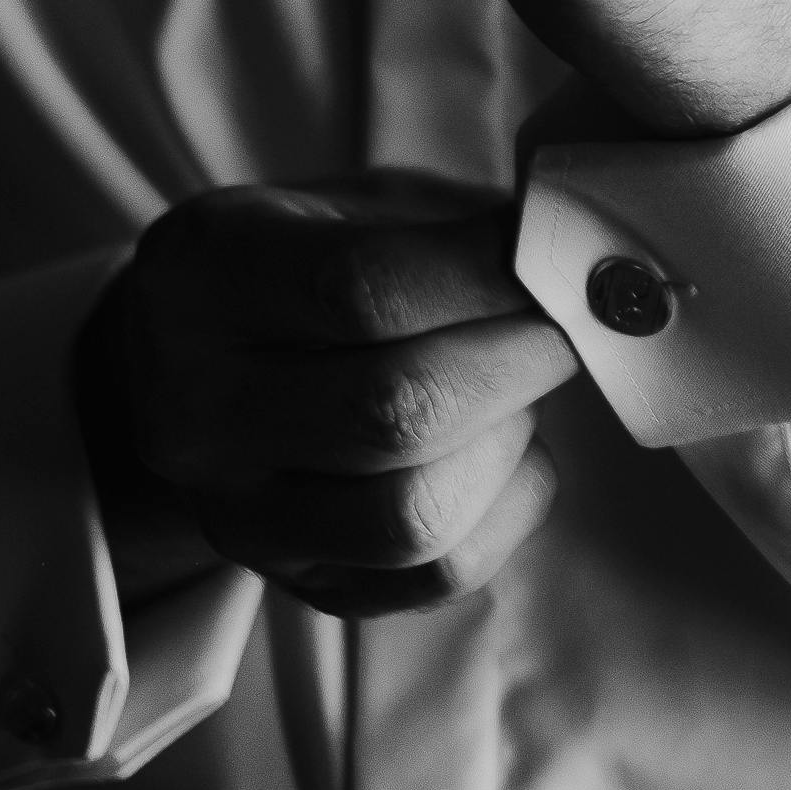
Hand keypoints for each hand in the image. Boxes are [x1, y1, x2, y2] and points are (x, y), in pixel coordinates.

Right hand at [81, 174, 578, 619]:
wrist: (211, 369)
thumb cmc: (316, 267)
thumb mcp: (361, 204)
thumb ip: (460, 223)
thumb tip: (592, 255)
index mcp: (204, 276)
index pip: (365, 290)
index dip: (492, 277)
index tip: (557, 261)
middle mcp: (198, 410)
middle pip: (397, 410)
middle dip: (521, 358)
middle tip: (565, 323)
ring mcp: (240, 516)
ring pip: (417, 516)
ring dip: (511, 439)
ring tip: (517, 386)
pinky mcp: (304, 584)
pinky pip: (444, 573)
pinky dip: (511, 505)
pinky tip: (504, 450)